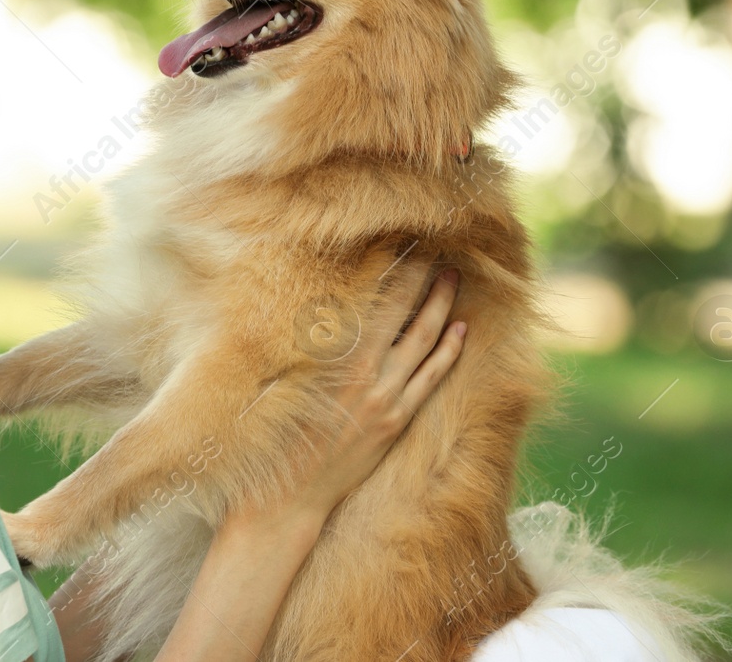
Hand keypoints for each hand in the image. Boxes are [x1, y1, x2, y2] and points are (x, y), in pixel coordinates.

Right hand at [233, 269, 465, 532]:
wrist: (285, 495)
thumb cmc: (270, 432)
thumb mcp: (278, 376)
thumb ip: (300, 338)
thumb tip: (308, 297)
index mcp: (333, 355)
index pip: (369, 295)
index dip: (387, 264)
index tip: (397, 236)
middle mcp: (364, 372)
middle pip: (403, 309)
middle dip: (420, 273)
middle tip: (434, 243)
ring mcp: (384, 398)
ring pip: (424, 339)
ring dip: (441, 305)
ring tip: (452, 276)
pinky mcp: (394, 422)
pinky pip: (431, 379)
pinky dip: (448, 352)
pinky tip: (460, 330)